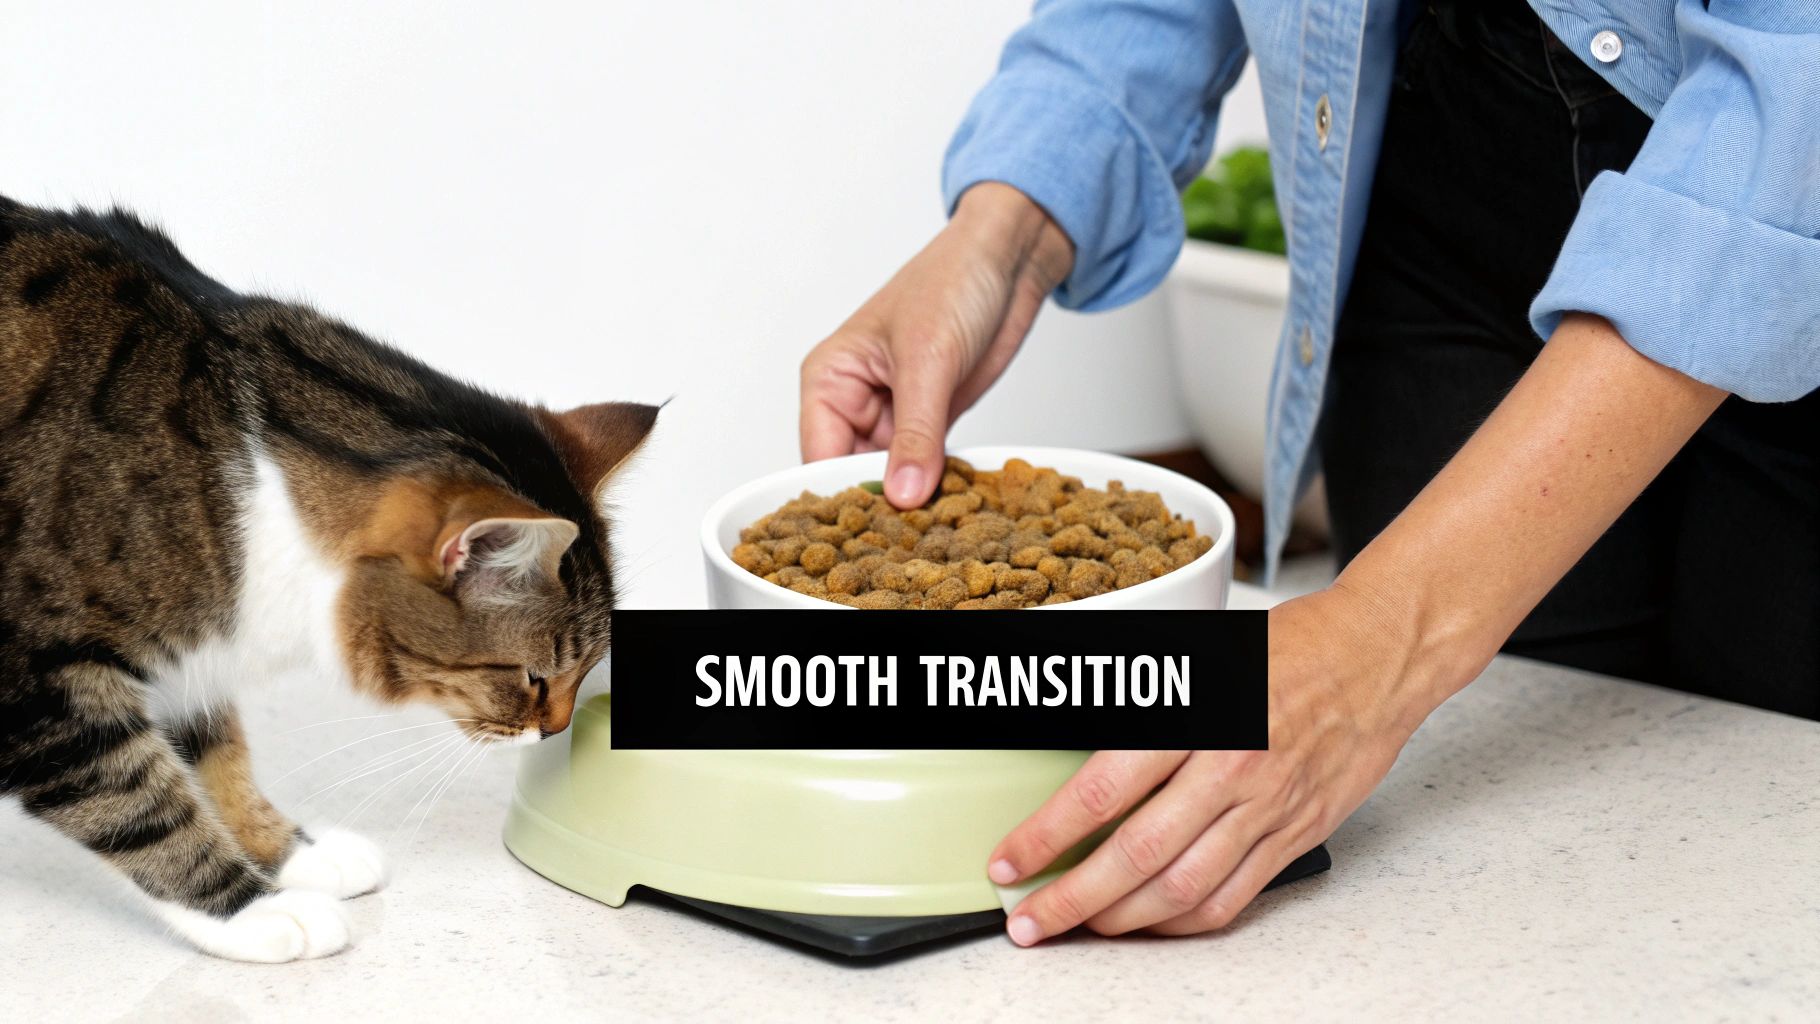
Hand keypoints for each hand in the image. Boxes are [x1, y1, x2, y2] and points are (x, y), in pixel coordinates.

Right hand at [799, 182, 1073, 507]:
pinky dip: (939, 487)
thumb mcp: (930, 359)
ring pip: (893, 477)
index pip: (820, 456)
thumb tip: (902, 495)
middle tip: (902, 547)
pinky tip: (952, 511)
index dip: (841, 498)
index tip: (865, 539)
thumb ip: (917, 433)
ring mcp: (895, 414)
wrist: (1009, 259)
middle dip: (878, 506)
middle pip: (854, 474)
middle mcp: (855, 400)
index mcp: (830, 378)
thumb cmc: (953, 280)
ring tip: (928, 537)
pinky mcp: (933, 422)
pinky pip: (927, 468)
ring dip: (912, 501)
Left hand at [989, 583, 1435, 942]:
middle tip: (1029, 919)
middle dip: (1071, 899)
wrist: (1378, 655)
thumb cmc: (1287, 646)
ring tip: (1080, 926)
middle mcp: (1231, 770)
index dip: (1046, 836)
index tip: (1009, 862)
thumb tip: (1070, 751)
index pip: (1103, 792)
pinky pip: (1231, 898)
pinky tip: (1149, 921)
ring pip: (1180, 890)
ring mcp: (1268, 810)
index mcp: (1198, 717)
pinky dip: (1181, 921)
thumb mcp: (1199, 656)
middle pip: (1135, 857)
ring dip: (1119, 920)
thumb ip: (1140, 708)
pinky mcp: (1296, 836)